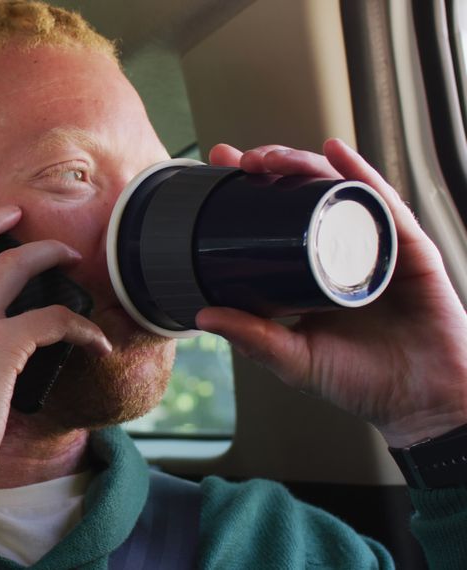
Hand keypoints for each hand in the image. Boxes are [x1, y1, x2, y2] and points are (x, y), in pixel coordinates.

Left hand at [199, 139, 466, 446]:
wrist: (421, 402)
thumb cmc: (362, 382)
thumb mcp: (294, 359)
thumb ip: (253, 338)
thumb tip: (201, 316)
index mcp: (312, 269)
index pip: (276, 217)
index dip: (249, 189)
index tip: (216, 168)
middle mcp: (342, 250)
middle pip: (303, 194)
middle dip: (271, 168)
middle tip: (239, 160)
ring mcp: (375, 245)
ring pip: (337, 190)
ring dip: (303, 165)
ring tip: (271, 158)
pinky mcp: (409, 249)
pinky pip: (382, 203)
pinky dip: (359, 173)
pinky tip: (335, 153)